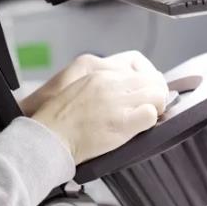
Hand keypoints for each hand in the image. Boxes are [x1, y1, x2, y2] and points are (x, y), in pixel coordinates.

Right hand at [18, 51, 160, 116]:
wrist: (50, 136)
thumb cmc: (60, 118)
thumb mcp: (79, 87)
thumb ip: (101, 84)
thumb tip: (123, 88)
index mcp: (100, 74)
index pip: (139, 69)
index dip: (147, 83)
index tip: (144, 95)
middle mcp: (110, 84)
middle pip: (152, 80)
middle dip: (156, 94)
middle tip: (152, 108)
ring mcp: (116, 102)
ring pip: (157, 94)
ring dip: (156, 106)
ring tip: (146, 117)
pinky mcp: (121, 122)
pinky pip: (151, 115)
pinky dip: (150, 120)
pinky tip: (140, 126)